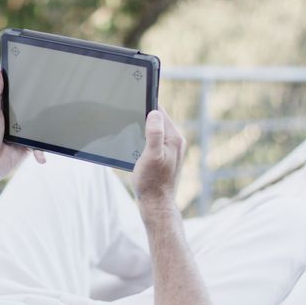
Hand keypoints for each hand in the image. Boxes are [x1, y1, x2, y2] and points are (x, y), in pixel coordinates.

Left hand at [0, 70, 44, 191]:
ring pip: (38, 126)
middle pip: (30, 108)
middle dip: (40, 106)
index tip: (35, 73)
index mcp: (3, 108)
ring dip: (44, 128)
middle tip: (53, 98)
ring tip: (54, 125)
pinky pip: (40, 145)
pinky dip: (42, 150)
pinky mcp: (28, 145)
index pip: (15, 93)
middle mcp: (14, 119)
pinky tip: (41, 156)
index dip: (24, 84)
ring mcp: (22, 132)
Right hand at [132, 107, 185, 221]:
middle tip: (129, 114)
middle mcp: (176, 143)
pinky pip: (155, 141)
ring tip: (131, 128)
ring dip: (144, 129)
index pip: (161, 113)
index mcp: (175, 139)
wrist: (156, 204)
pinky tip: (136, 144)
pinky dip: (145, 139)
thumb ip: (155, 133)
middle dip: (145, 116)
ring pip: (156, 131)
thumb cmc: (151, 182)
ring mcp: (171, 151)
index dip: (148, 105)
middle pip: (159, 121)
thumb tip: (154, 113)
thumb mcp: (151, 155)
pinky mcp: (165, 158)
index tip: (135, 100)